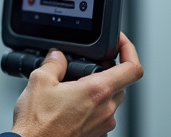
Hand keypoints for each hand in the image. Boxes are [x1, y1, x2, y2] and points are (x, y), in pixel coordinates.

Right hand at [11, 34, 142, 136]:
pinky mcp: (96, 136)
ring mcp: (103, 125)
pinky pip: (102, 117)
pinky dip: (91, 108)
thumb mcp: (40, 81)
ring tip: (74, 88)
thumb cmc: (37, 125)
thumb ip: (53, 62)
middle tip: (88, 66)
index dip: (130, 50)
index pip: (133, 68)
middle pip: (121, 83)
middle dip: (108, 72)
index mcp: (97, 91)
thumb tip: (58, 55)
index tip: (119, 43)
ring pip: (111, 101)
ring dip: (98, 91)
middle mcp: (106, 110)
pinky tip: (71, 106)